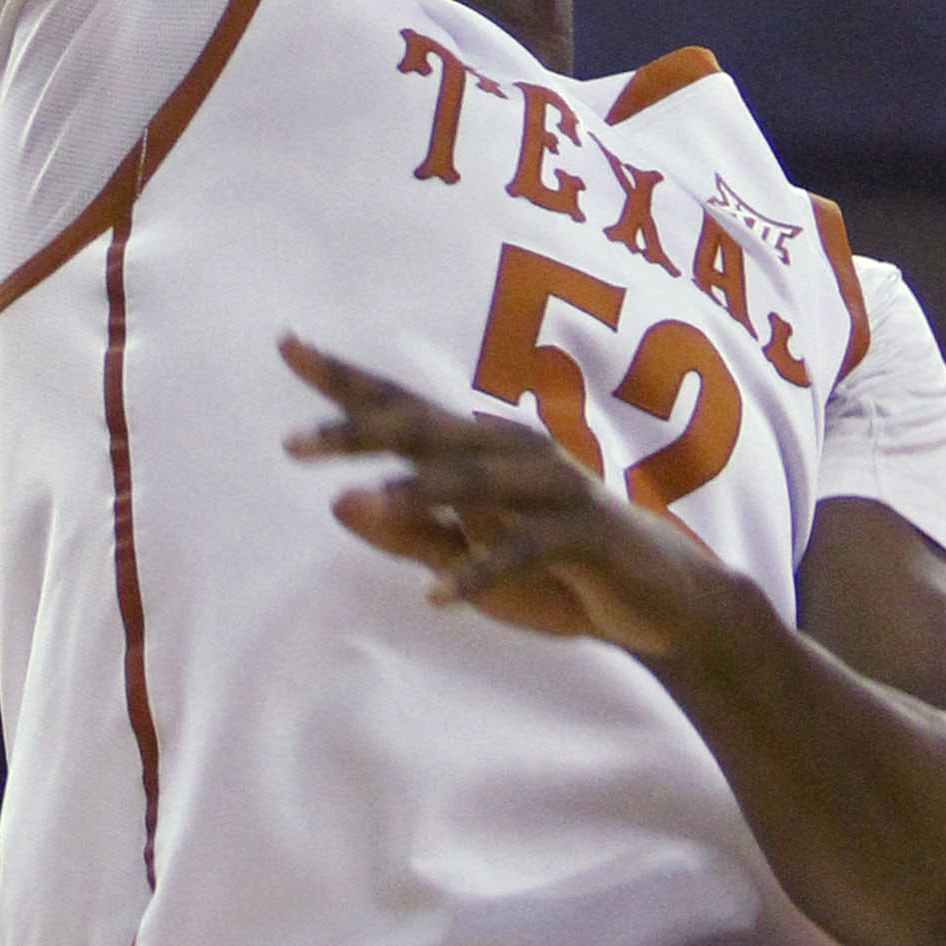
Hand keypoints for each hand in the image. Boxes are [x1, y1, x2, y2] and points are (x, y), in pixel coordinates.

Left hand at [280, 336, 713, 654]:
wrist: (658, 601)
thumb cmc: (555, 573)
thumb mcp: (468, 557)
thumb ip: (408, 533)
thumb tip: (337, 505)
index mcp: (480, 448)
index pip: (401, 405)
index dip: (345, 378)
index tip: (287, 344)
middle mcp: (513, 451)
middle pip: (427, 431)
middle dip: (360, 432)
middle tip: (293, 443)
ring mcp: (553, 487)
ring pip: (475, 481)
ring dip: (417, 492)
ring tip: (358, 502)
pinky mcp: (584, 533)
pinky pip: (525, 549)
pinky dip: (481, 570)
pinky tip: (436, 596)